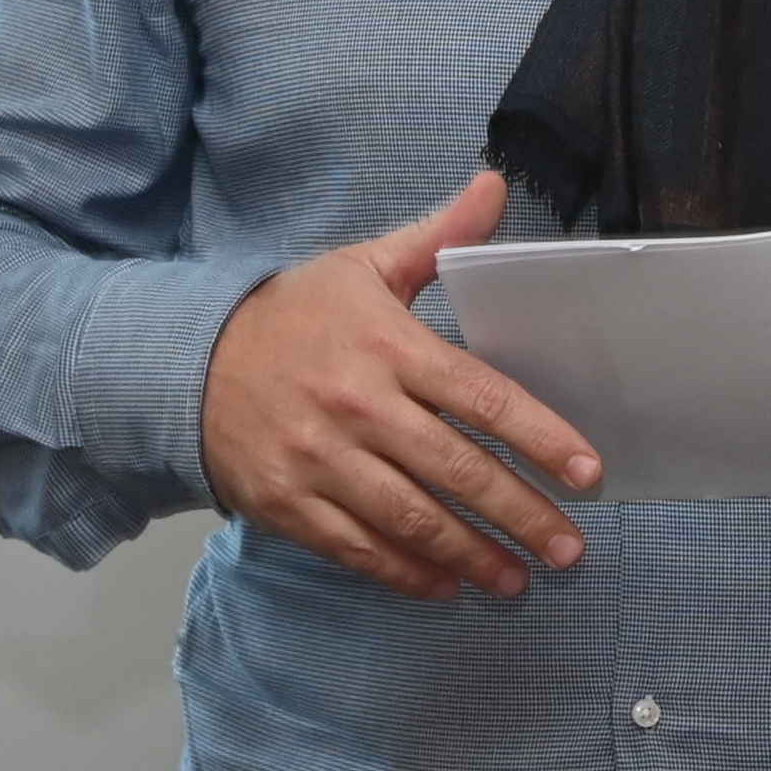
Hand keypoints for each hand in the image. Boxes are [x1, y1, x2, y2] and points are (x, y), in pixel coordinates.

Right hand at [198, 171, 599, 600]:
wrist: (183, 361)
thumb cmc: (291, 314)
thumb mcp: (364, 265)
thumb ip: (438, 237)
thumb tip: (494, 185)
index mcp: (388, 347)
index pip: (482, 397)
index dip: (541, 438)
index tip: (588, 473)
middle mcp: (358, 407)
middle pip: (457, 471)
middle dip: (521, 514)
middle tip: (570, 548)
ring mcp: (320, 462)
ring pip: (411, 520)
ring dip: (473, 555)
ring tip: (519, 578)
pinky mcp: (287, 504)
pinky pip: (357, 547)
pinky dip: (405, 573)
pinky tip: (447, 584)